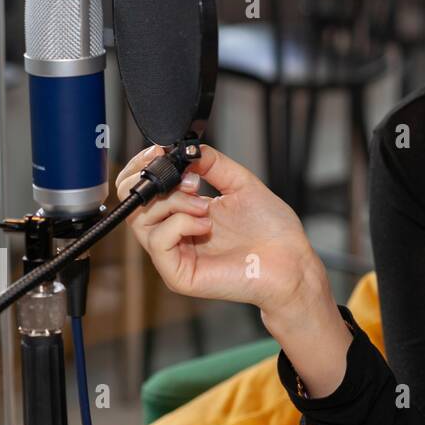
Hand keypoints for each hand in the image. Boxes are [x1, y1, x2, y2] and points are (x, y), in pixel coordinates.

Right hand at [116, 143, 324, 318]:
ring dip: (173, 202)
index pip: (143, 191)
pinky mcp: (179, 275)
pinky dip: (180, 223)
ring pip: (142, 220)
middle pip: (133, 204)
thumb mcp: (240, 184)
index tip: (161, 152)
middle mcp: (175, 233)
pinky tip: (206, 224)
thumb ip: (212, 164)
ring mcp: (175, 255)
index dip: (143, 168)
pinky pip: (159, 242)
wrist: (291, 260)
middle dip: (153, 180)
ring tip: (205, 206)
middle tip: (188, 179)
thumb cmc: (271, 230)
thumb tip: (184, 149)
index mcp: (185, 213)